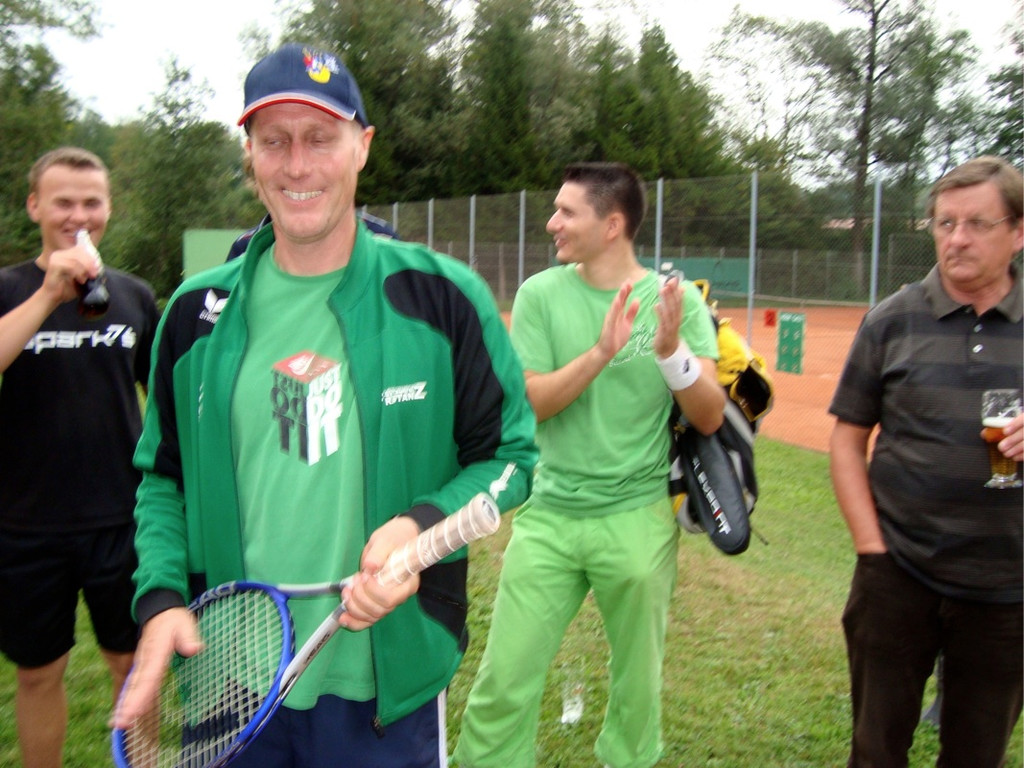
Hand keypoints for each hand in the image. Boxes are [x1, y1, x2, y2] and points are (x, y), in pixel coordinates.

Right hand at [41, 237, 102, 305]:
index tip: (98, 268)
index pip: (81, 250)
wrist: (53, 297)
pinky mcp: (54, 265)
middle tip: (95, 274)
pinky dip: (78, 273)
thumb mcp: (81, 279)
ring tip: (87, 278)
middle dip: (90, 263)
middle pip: (79, 252)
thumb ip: (89, 274)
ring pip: (76, 259)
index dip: (91, 257)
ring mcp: (56, 258)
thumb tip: (102, 273)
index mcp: (66, 255)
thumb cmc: (67, 288)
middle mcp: (60, 254)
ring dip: (85, 269)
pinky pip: (70, 266)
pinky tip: (81, 280)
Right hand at [110, 607, 203, 728]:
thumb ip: (188, 637)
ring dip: (126, 704)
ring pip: (133, 686)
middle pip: (137, 684)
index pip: (149, 676)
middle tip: (121, 723)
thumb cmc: (175, 620)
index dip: (142, 694)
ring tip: (119, 724)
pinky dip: (128, 698)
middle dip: (129, 704)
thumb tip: (194, 649)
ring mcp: (142, 663)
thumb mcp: (185, 624)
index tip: (134, 711)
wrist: (160, 611)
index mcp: (156, 651)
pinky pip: (134, 684)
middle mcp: (146, 660)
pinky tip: (125, 713)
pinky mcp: (142, 666)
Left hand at [339, 516, 421, 630]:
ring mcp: (388, 602)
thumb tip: (370, 566)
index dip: (374, 592)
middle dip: (361, 598)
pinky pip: (368, 620)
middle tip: (353, 580)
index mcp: (407, 582)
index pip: (391, 598)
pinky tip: (343, 617)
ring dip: (354, 608)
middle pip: (380, 610)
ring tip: (346, 592)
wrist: (394, 539)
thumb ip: (378, 553)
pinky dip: (354, 622)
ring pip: (372, 617)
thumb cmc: (394, 538)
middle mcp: (400, 596)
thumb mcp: (386, 540)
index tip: (364, 575)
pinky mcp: (377, 603)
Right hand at [595, 281, 639, 361]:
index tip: (632, 281)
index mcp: (619, 313)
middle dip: (624, 290)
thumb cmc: (616, 338)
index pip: (623, 300)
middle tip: (628, 280)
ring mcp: (610, 320)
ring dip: (620, 296)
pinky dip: (615, 308)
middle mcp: (613, 314)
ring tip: (624, 287)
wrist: (607, 351)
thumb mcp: (628, 323)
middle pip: (619, 300)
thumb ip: (632, 312)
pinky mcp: (608, 326)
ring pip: (616, 306)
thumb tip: (637, 300)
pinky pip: (612, 316)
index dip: (627, 290)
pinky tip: (618, 301)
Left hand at [653, 276, 683, 356]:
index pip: (679, 299)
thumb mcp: (673, 315)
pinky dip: (660, 313)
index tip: (673, 278)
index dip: (676, 289)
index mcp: (678, 313)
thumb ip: (675, 303)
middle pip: (676, 303)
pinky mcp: (665, 332)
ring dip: (667, 300)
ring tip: (663, 289)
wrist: (668, 349)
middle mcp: (676, 318)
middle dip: (672, 291)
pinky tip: (656, 306)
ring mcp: (671, 325)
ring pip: (670, 310)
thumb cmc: (669, 330)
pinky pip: (663, 321)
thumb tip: (681, 289)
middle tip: (669, 281)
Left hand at [991, 413, 1023, 462]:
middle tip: (1001, 447)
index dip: (1015, 425)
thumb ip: (1002, 426)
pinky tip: (1015, 457)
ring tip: (1006, 453)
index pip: (1023, 419)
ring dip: (1016, 449)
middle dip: (1012, 440)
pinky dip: (1023, 455)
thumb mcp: (1015, 422)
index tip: (1005, 431)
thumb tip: (984, 434)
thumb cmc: (1018, 428)